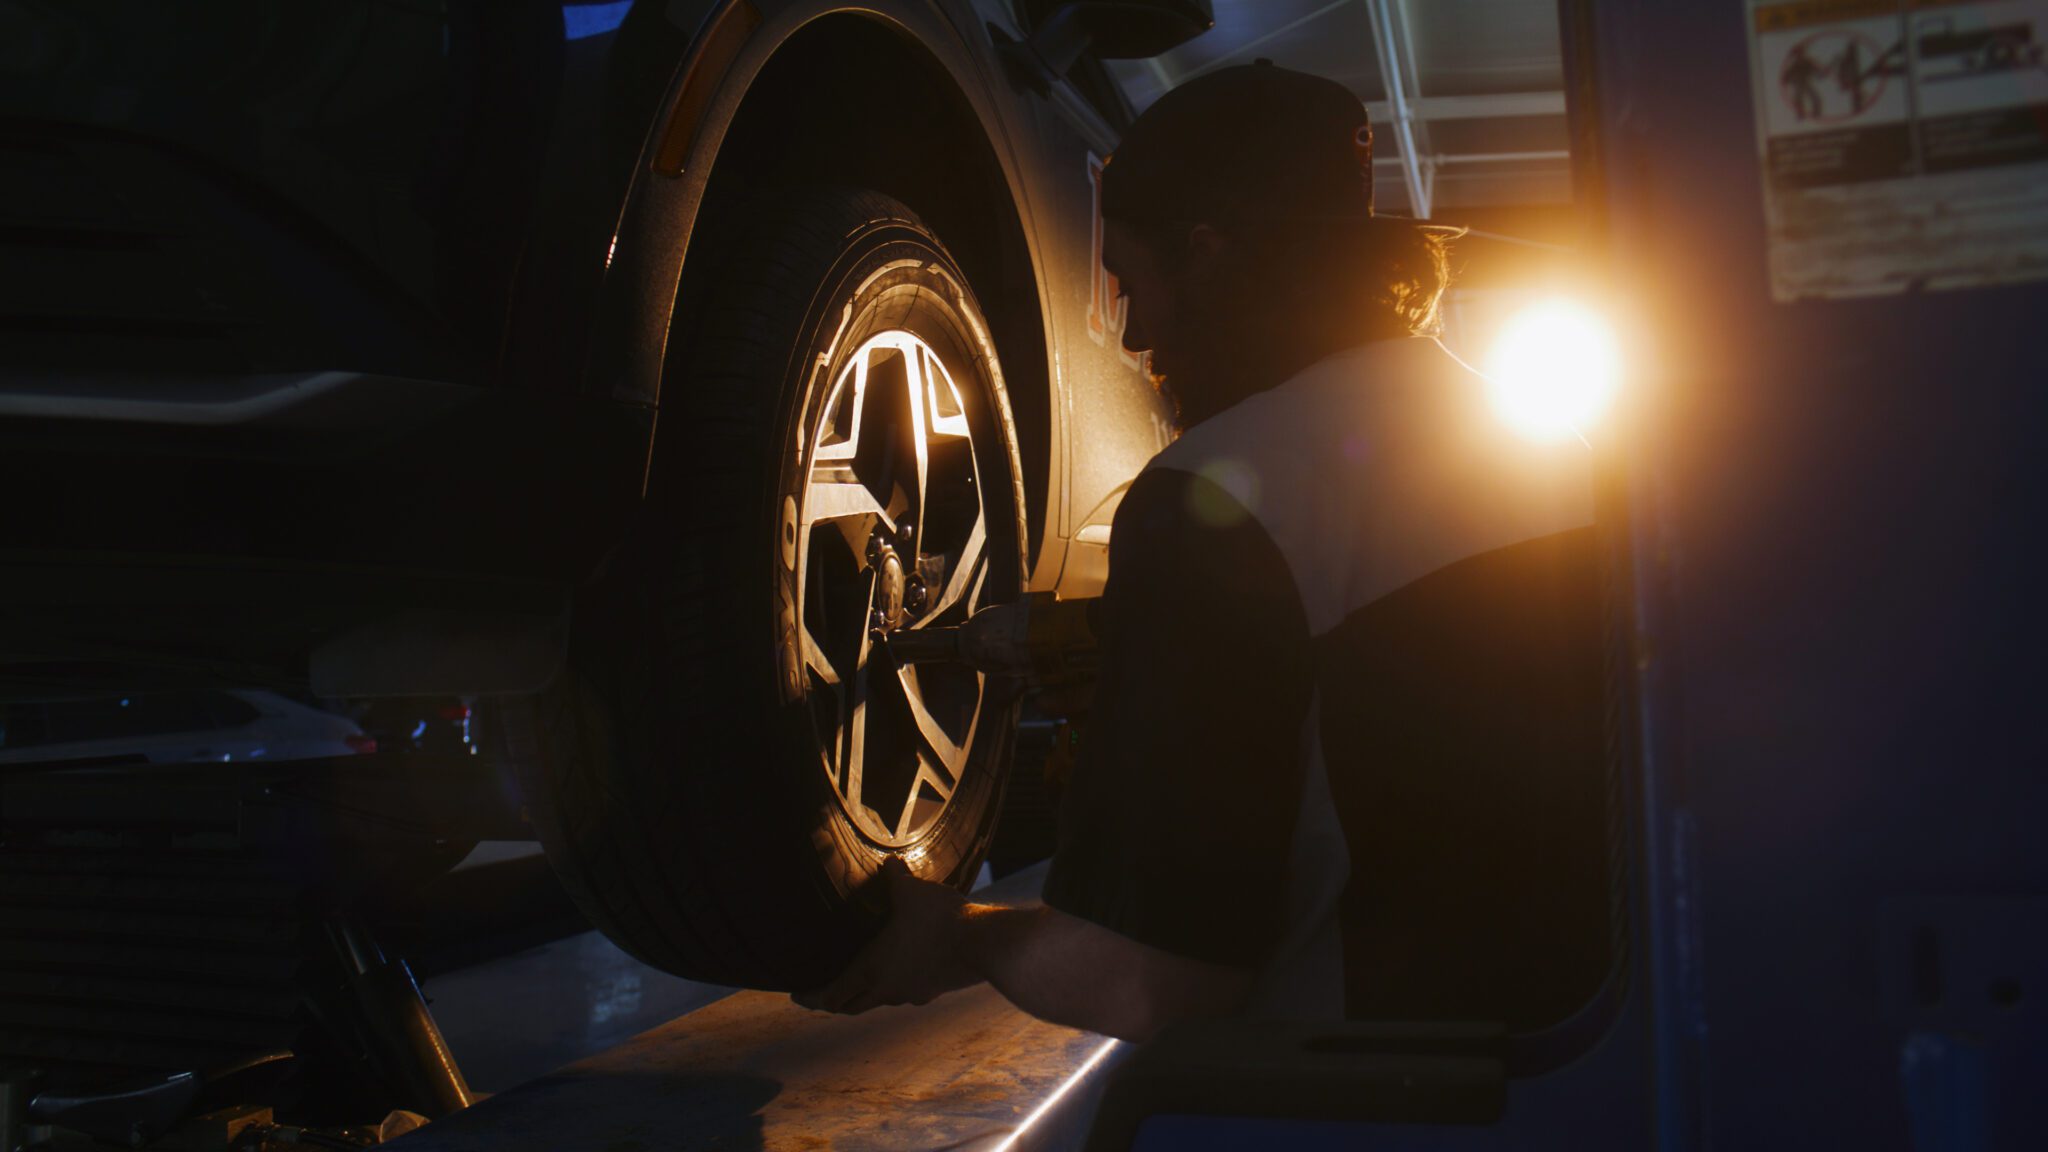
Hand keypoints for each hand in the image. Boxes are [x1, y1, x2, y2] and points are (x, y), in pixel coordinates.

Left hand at [794, 858, 982, 1013]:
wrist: (984, 944)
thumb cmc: (939, 920)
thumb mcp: (912, 891)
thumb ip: (895, 878)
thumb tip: (889, 862)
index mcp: (871, 970)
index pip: (830, 995)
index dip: (810, 996)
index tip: (797, 995)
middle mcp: (886, 989)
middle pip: (850, 1006)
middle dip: (833, 1000)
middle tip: (823, 992)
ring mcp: (911, 994)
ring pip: (878, 1001)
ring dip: (863, 995)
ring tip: (859, 980)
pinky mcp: (933, 990)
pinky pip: (904, 993)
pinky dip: (893, 987)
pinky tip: (902, 970)